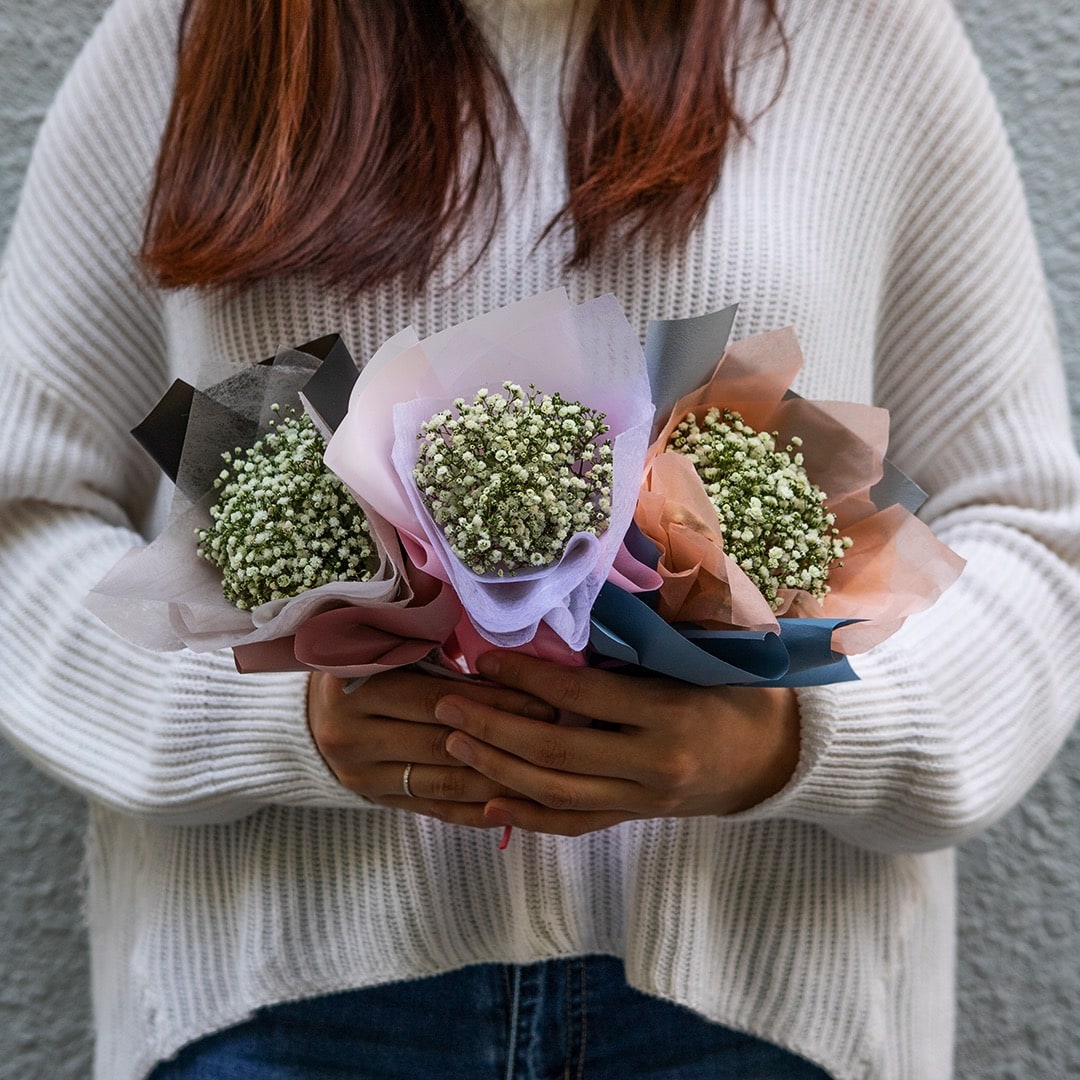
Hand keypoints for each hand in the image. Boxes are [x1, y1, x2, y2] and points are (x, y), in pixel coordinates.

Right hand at [307, 667, 554, 826]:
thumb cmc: (361, 666)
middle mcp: (350, 737)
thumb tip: (503, 661)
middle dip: (506, 741)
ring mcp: (359, 776)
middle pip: (444, 744)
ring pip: (443, 783)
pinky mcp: (372, 801)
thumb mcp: (384, 648)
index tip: (545, 700)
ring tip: (546, 772)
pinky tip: (513, 807)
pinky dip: (474, 810)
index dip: (494, 702)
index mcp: (353, 689)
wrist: (306, 714)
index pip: (438, 700)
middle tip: (558, 735)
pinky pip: (433, 809)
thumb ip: (430, 651)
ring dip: (499, 780)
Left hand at [434, 652, 801, 836]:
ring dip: (498, 769)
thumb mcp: (696, 660)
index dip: (527, 677)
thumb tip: (568, 619)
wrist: (776, 757)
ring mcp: (644, 800)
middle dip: (494, 729)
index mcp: (669, 715)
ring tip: (453, 744)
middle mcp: (653, 765)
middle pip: (557, 751)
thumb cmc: (734, 691)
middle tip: (446, 706)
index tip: (484, 658)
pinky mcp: (637, 819)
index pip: (582, 697)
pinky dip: (530, 817)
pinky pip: (576, 823)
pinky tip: (488, 804)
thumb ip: (638, 648)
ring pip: (558, 793)